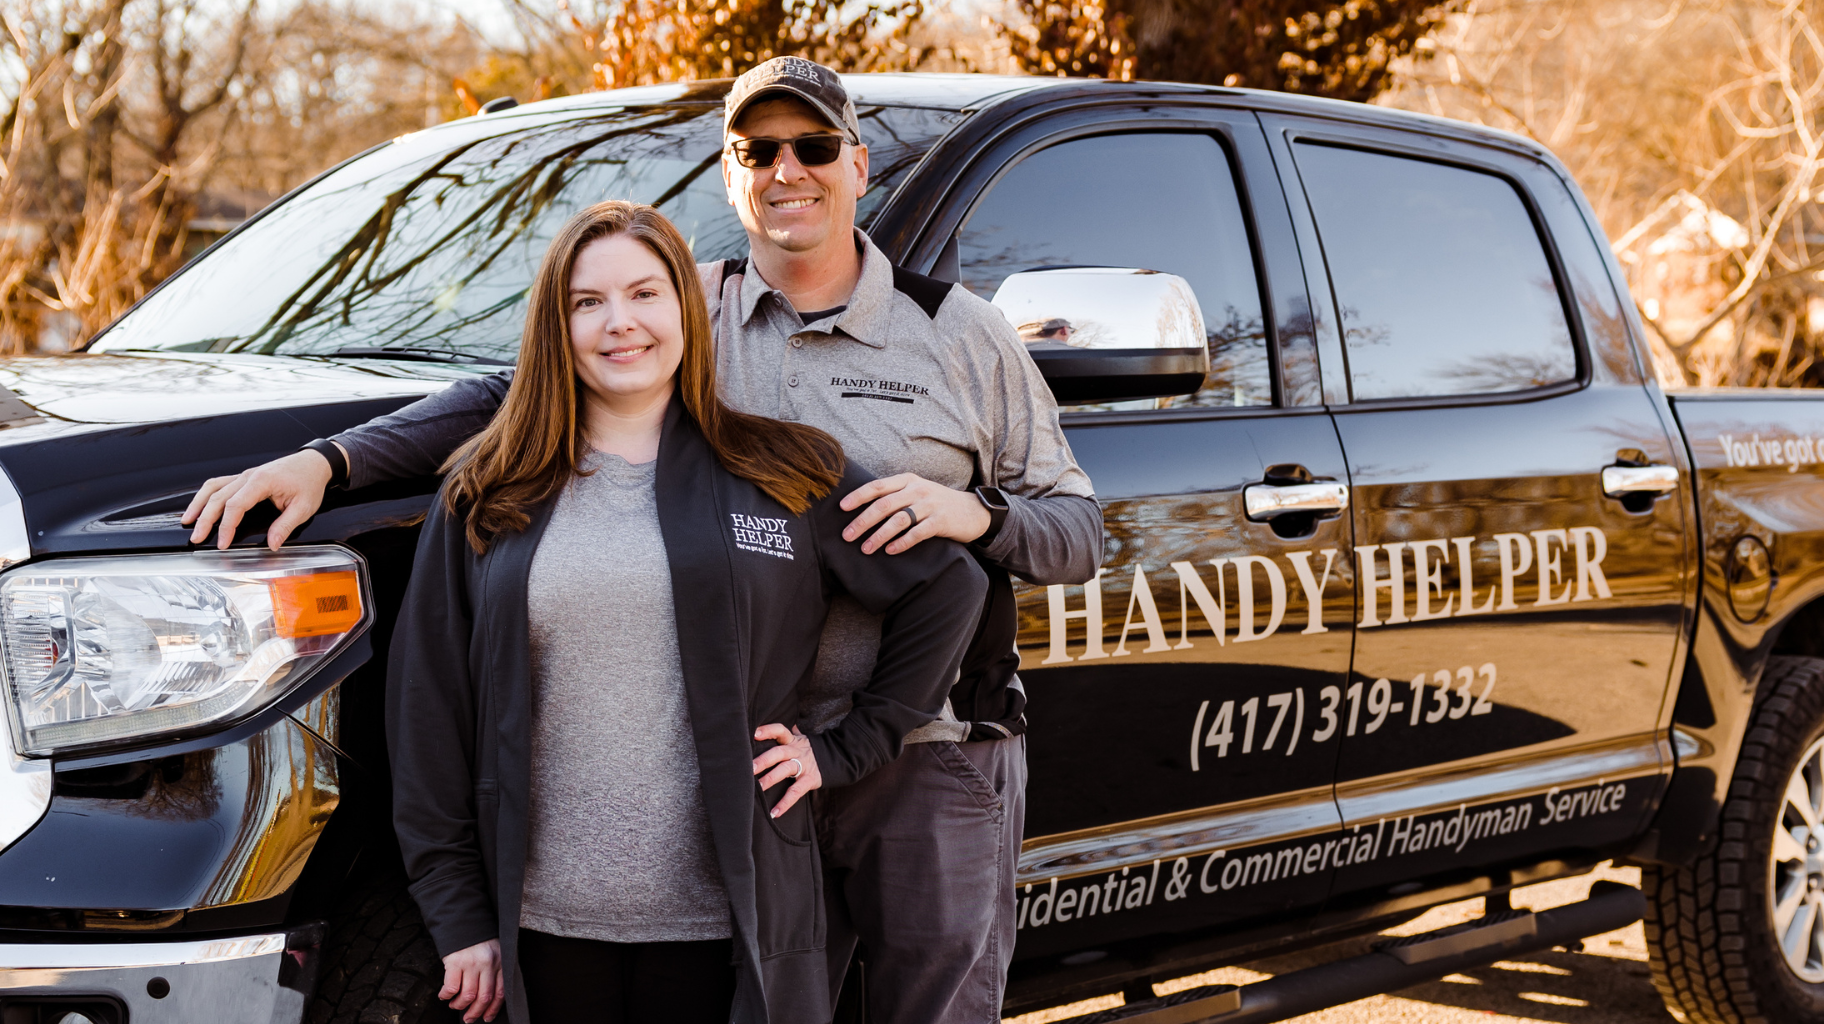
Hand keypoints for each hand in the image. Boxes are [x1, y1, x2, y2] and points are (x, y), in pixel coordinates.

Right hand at [181, 447, 335, 550]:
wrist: (314, 463)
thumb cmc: (309, 482)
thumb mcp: (304, 507)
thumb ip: (286, 526)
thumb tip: (272, 544)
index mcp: (262, 481)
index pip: (236, 505)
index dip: (226, 526)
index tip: (222, 543)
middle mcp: (248, 476)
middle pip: (218, 497)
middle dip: (205, 519)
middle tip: (196, 538)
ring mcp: (244, 475)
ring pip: (213, 488)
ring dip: (198, 505)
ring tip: (188, 522)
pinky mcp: (244, 477)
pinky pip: (219, 484)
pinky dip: (205, 495)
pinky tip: (199, 506)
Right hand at [439, 938, 503, 1022]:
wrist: (463, 921)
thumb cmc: (479, 940)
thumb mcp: (494, 952)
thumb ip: (495, 971)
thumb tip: (489, 1000)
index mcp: (500, 962)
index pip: (501, 992)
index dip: (493, 1009)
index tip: (486, 1018)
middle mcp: (488, 963)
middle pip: (484, 997)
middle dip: (475, 1012)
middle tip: (468, 1018)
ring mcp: (472, 962)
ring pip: (468, 995)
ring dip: (459, 1005)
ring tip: (455, 1005)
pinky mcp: (456, 961)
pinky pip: (451, 987)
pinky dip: (446, 996)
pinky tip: (444, 996)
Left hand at [753, 723, 820, 816]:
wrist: (836, 758)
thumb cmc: (809, 750)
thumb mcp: (799, 739)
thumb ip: (784, 734)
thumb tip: (766, 726)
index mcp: (793, 740)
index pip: (780, 731)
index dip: (768, 731)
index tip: (754, 734)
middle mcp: (796, 751)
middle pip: (779, 752)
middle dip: (763, 760)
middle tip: (749, 768)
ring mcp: (803, 765)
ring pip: (785, 770)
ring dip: (770, 779)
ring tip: (757, 788)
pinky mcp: (810, 780)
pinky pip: (796, 792)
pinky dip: (785, 803)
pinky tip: (774, 813)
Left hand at [839, 473, 990, 554]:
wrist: (973, 511)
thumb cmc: (937, 503)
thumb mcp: (916, 492)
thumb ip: (895, 496)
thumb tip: (862, 509)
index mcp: (908, 480)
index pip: (878, 486)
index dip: (858, 496)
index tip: (841, 508)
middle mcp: (917, 490)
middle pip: (884, 505)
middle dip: (863, 521)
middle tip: (847, 536)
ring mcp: (930, 505)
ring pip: (898, 520)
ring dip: (879, 535)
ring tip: (866, 549)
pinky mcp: (941, 521)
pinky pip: (917, 533)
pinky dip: (902, 543)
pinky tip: (890, 551)